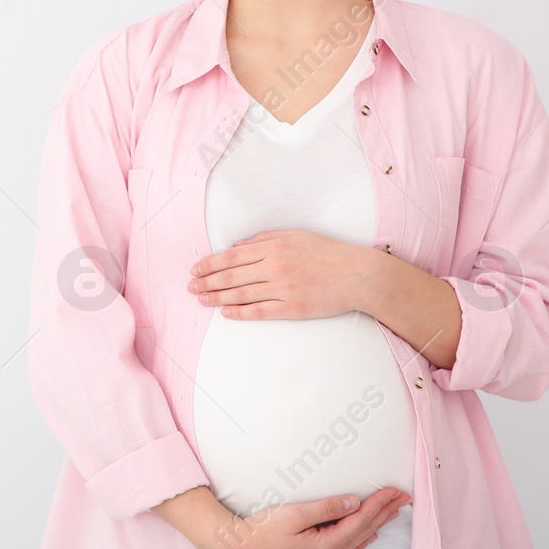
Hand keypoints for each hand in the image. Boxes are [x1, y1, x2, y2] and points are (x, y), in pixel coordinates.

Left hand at [187, 229, 377, 320]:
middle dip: (207, 281)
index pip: (232, 256)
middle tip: (190, 286)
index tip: (195, 269)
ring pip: (241, 294)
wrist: (357, 275)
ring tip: (202, 299)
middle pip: (232, 276)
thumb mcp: (295, 235)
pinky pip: (260, 311)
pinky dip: (240, 313)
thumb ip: (264, 239)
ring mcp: (283, 289)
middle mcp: (275, 267)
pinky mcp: (293, 308)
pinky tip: (226, 313)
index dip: (210, 264)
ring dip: (218, 298)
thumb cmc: (327, 252)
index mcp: (274, 247)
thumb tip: (237, 245)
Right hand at [195, 488, 410, 548]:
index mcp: (325, 546)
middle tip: (403, 498)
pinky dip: (359, 539)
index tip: (393, 491)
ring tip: (392, 512)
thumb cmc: (261, 530)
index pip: (359, 521)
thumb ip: (325, 508)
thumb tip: (352, 502)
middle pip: (363, 532)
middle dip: (384, 513)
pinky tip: (367, 535)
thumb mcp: (292, 513)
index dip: (378, 505)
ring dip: (375, 525)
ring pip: (356, 542)